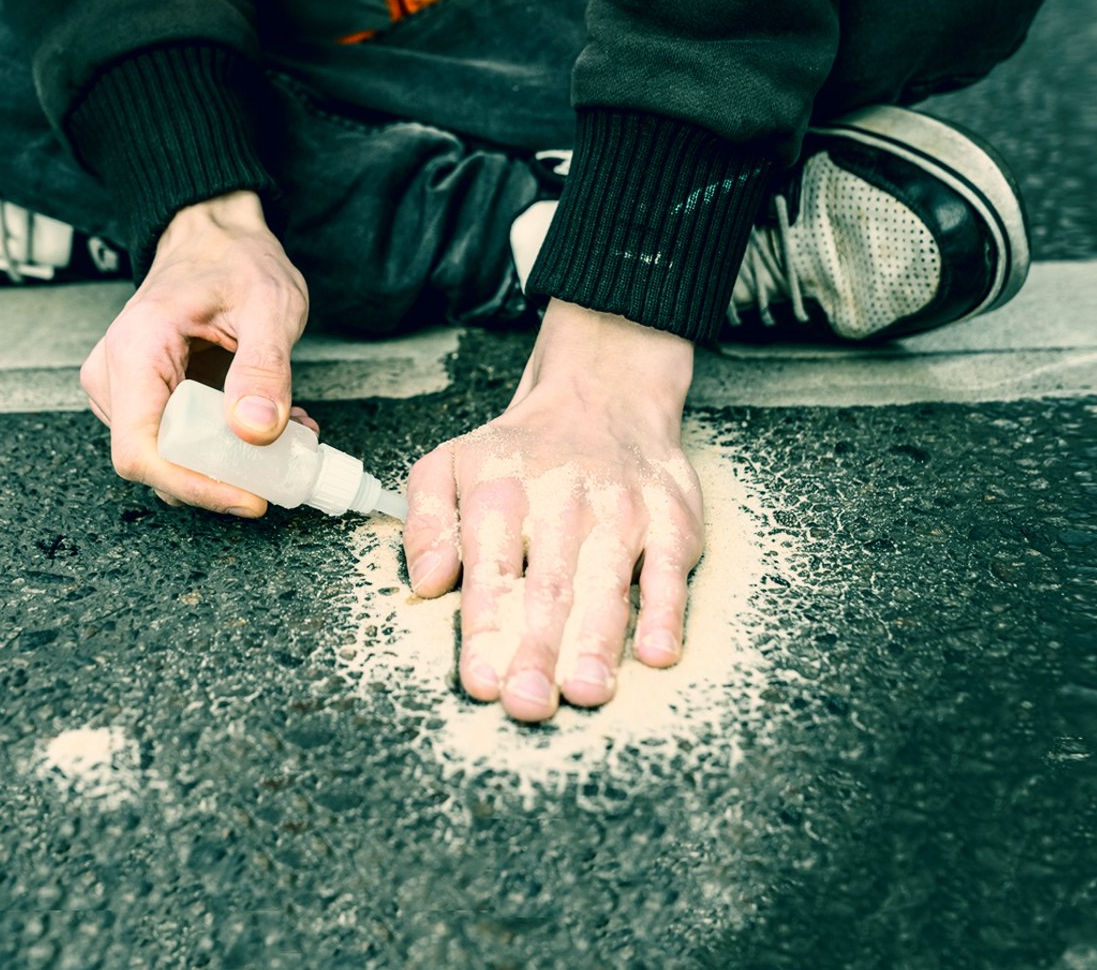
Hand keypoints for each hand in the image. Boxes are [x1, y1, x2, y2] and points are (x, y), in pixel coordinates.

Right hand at [80, 191, 312, 515]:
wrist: (212, 235)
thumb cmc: (235, 259)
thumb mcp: (269, 305)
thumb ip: (264, 369)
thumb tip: (255, 431)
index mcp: (136, 350)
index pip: (141, 450)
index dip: (193, 487)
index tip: (248, 496)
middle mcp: (113, 374)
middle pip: (154, 462)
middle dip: (221, 476)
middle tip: (284, 464)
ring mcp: (120, 388)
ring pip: (166, 458)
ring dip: (227, 462)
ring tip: (284, 436)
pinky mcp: (139, 397)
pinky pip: (175, 441)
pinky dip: (221, 446)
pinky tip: (261, 425)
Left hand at [401, 302, 703, 722]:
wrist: (604, 392)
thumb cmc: (518, 450)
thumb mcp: (449, 465)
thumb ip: (427, 523)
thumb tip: (425, 582)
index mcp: (499, 491)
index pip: (490, 572)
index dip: (485, 631)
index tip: (481, 682)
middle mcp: (561, 500)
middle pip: (547, 586)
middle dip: (537, 649)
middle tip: (527, 703)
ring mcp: (621, 509)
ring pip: (607, 583)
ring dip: (596, 641)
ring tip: (585, 691)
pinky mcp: (671, 517)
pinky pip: (670, 569)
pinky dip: (665, 611)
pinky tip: (656, 653)